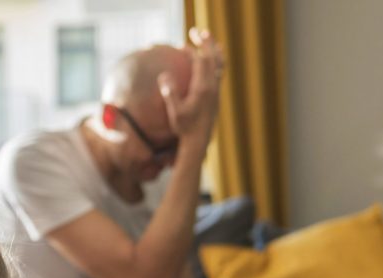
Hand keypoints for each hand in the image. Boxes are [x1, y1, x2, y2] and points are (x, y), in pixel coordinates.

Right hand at [159, 28, 224, 146]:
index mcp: (202, 89)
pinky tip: (212, 58)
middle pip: (212, 58)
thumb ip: (170, 92)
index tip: (181, 46)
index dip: (191, 52)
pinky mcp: (216, 95)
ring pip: (218, 64)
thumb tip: (163, 75)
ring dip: (213, 49)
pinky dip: (216, 60)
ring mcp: (216, 91)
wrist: (199, 141)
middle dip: (204, 42)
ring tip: (209, 39)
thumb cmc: (184, 127)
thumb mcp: (174, 111)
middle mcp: (212, 87)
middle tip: (196, 31)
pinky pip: (219, 72)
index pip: (200, 62)